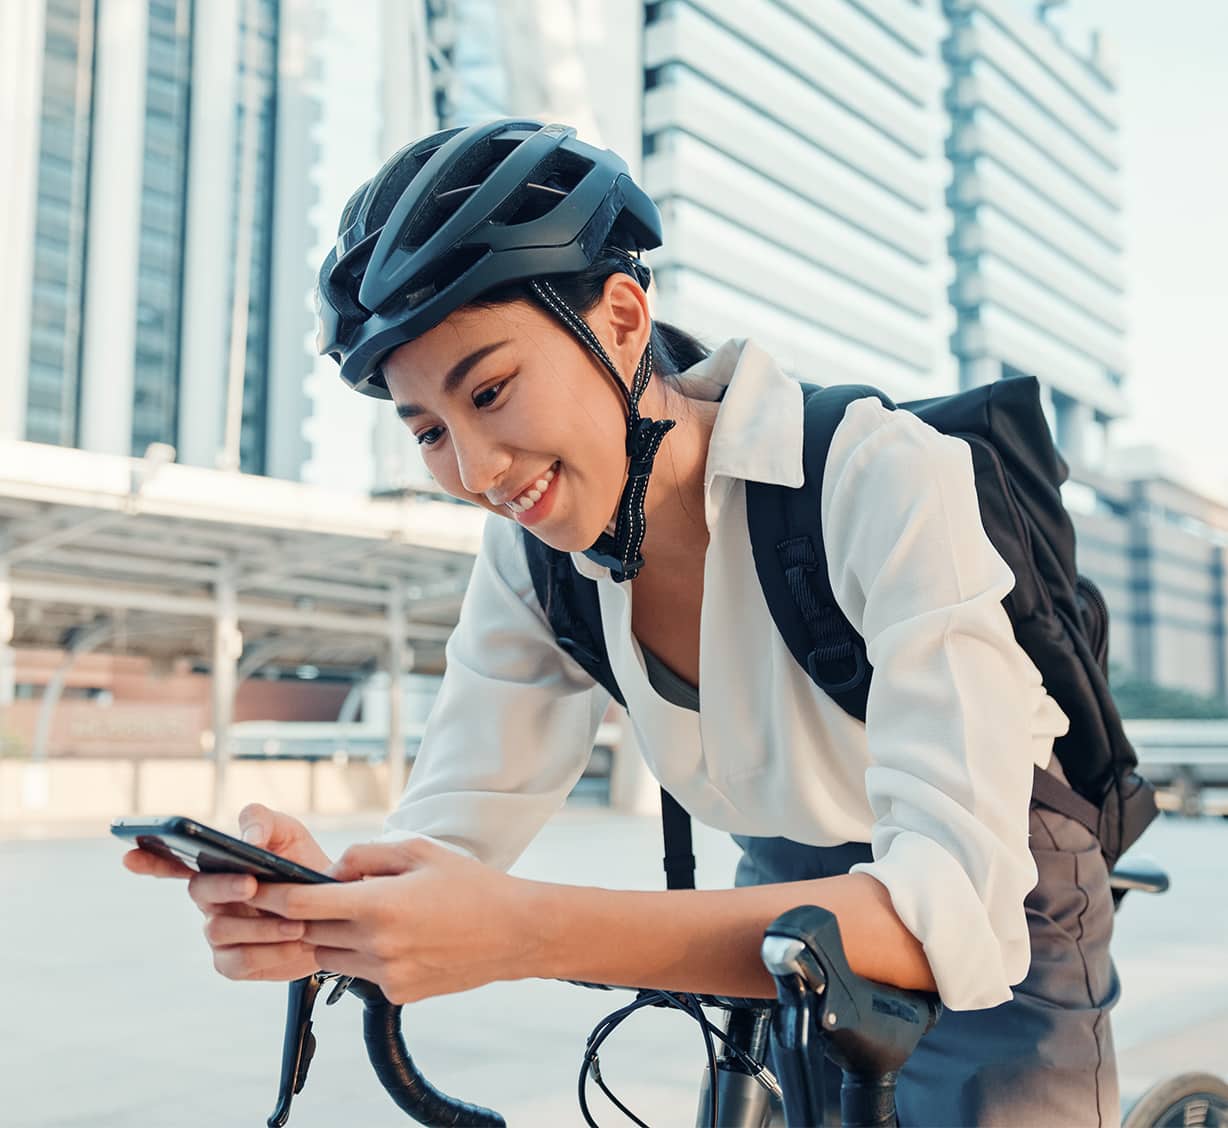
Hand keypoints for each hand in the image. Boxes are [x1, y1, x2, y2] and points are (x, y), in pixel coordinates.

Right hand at [122, 803, 333, 982]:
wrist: (333, 911)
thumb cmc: (303, 866)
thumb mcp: (288, 833)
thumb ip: (263, 822)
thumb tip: (248, 841)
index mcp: (215, 866)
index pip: (172, 861)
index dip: (149, 860)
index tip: (129, 855)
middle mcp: (209, 900)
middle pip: (198, 892)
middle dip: (224, 887)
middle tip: (252, 884)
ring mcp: (218, 933)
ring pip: (218, 930)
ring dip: (260, 925)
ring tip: (297, 922)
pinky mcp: (232, 963)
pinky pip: (239, 962)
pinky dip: (270, 952)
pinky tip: (295, 942)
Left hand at [246, 837, 539, 1003]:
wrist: (514, 933)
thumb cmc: (470, 885)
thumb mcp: (419, 851)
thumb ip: (366, 856)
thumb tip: (331, 870)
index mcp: (379, 905)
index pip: (304, 905)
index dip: (274, 896)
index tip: (255, 889)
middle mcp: (376, 944)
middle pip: (311, 933)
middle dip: (300, 917)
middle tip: (297, 900)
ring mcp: (386, 974)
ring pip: (331, 956)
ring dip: (328, 936)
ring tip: (351, 915)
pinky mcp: (398, 992)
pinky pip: (360, 973)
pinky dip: (360, 954)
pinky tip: (389, 936)